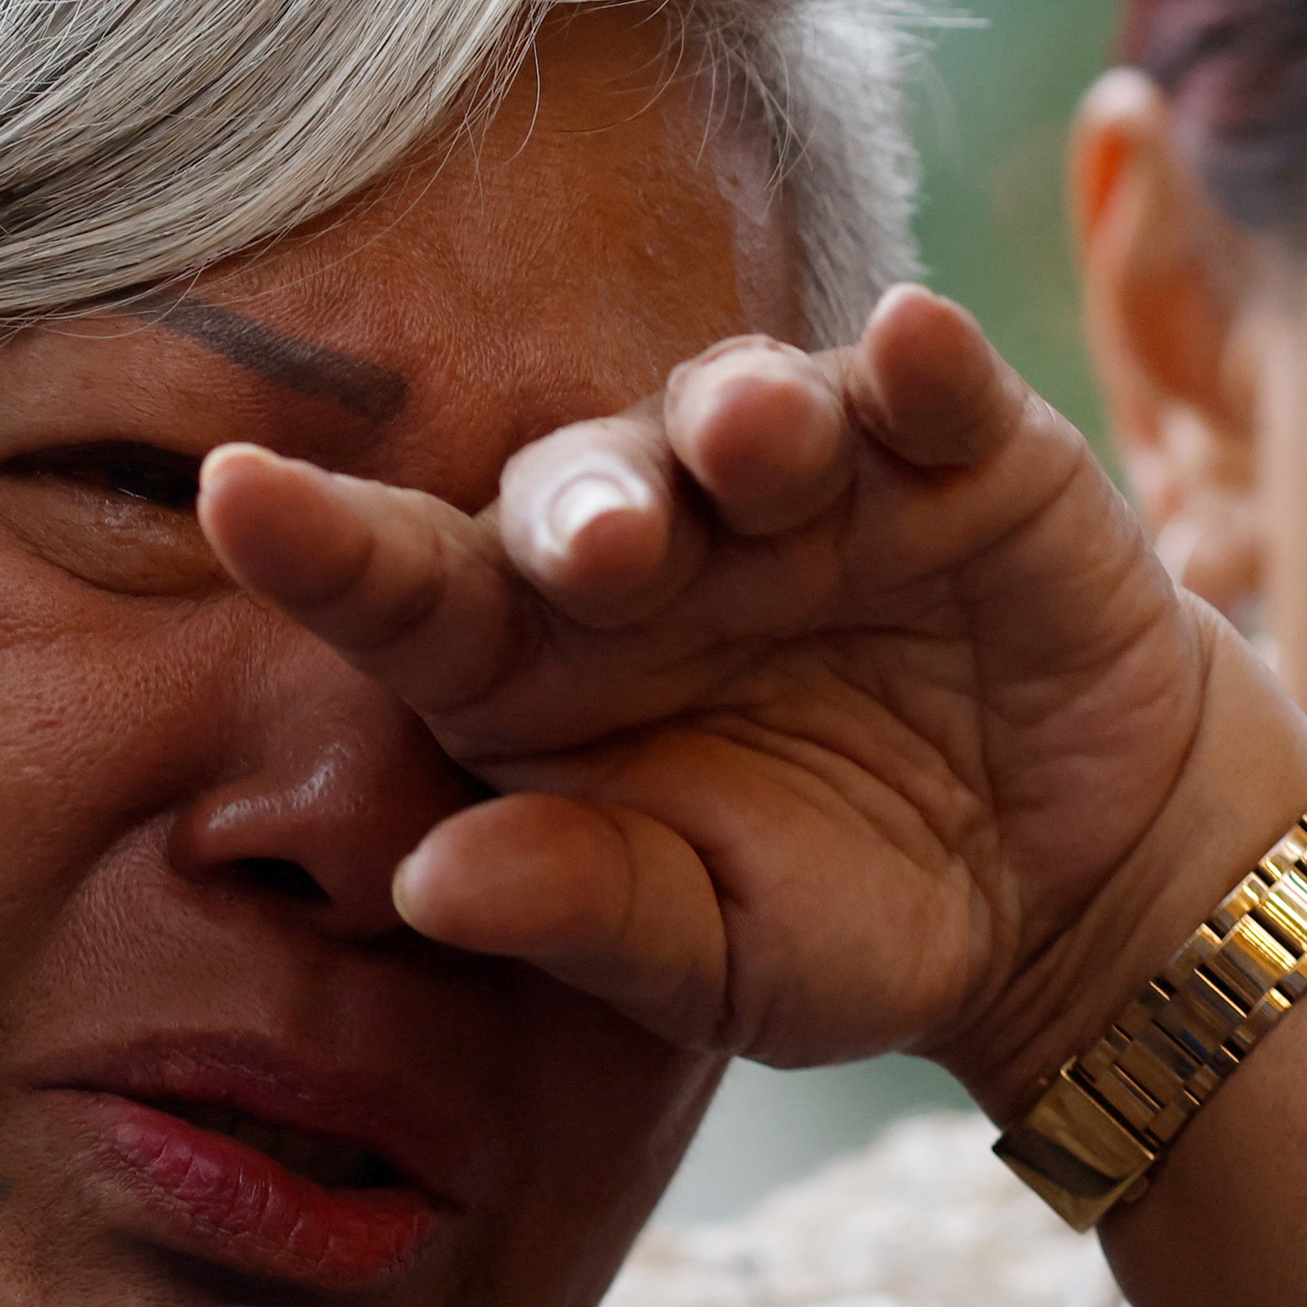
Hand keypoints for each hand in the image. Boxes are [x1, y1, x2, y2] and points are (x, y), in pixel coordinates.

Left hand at [199, 287, 1306, 1101]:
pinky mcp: (959, 450)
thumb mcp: (716, 959)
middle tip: (607, 554)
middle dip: (584, 504)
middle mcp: (653, 548)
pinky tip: (918, 346)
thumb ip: (583, 909)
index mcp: (539, 671)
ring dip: (744, 414)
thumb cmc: (851, 920)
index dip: (322, 544)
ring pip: (742, 405)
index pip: (407, 594)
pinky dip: (922, 364)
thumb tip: (430, 883)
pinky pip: (928, 384)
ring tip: (766, 445)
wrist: (1074, 893)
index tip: (232, 494)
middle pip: (573, 484)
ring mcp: (807, 486)